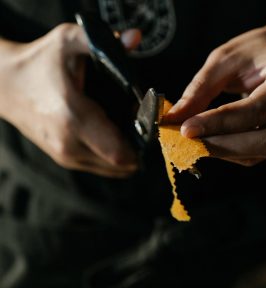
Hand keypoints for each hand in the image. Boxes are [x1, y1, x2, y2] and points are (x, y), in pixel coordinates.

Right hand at [0, 24, 141, 176]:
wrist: (6, 86)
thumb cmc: (38, 64)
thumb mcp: (67, 42)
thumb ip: (103, 40)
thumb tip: (136, 37)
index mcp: (73, 117)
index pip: (119, 152)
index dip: (142, 145)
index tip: (149, 128)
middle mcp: (69, 144)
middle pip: (120, 165)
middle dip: (138, 149)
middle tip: (142, 129)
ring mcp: (66, 156)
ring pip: (111, 169)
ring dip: (127, 154)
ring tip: (129, 132)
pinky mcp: (64, 159)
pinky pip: (99, 166)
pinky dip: (113, 157)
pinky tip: (115, 138)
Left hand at [165, 7, 265, 165]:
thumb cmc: (259, 51)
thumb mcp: (226, 58)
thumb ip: (201, 88)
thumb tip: (174, 117)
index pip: (255, 111)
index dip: (217, 123)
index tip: (185, 129)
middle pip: (263, 141)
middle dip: (219, 146)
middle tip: (186, 142)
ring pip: (259, 152)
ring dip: (222, 152)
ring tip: (193, 142)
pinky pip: (256, 153)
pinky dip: (229, 152)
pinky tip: (209, 142)